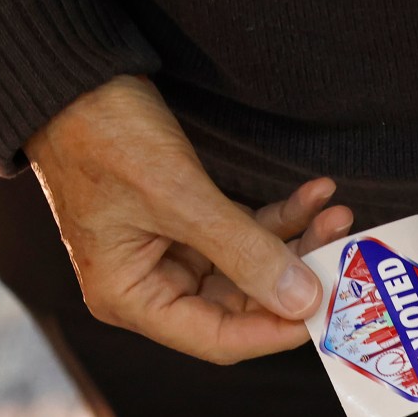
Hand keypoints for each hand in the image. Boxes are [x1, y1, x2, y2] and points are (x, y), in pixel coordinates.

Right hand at [24, 75, 351, 363]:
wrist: (74, 77)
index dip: (275, 330)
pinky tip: (316, 194)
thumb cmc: (103, 136)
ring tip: (339, 214)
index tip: (327, 309)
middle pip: (242, 304)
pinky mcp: (189, 224)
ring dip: (296, 241)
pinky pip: (245, 232)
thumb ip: (244, 251)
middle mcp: (151, 285)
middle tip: (343, 247)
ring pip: (250, 266)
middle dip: (296, 275)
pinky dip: (280, 215)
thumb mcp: (178, 196)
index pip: (217, 339)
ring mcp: (172, 254)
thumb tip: (303, 299)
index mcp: (131, 298)